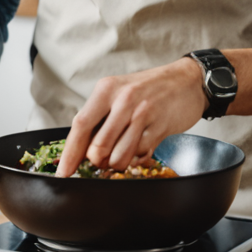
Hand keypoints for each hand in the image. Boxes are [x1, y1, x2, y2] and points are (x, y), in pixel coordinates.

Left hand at [59, 59, 204, 176]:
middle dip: (97, 161)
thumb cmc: (148, 89)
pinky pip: (141, 155)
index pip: (81, 125)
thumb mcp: (119, 92)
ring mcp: (143, 113)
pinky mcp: (161, 127)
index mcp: (106, 90)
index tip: (64, 171)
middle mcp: (123, 100)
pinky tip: (141, 147)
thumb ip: (100, 117)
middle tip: (102, 161)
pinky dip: (137, 158)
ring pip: (119, 155)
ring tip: (122, 153)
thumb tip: (81, 149)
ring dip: (117, 163)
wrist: (188, 80)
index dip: (70, 153)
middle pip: (98, 146)